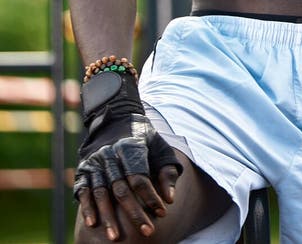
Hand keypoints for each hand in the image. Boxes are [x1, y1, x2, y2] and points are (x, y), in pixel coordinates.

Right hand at [74, 71, 182, 239]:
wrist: (115, 117)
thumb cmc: (143, 137)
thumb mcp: (159, 146)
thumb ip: (167, 170)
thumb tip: (170, 199)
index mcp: (130, 146)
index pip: (140, 177)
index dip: (151, 196)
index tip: (162, 213)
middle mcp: (110, 154)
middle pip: (121, 188)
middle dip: (134, 212)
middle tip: (146, 232)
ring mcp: (95, 162)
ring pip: (101, 192)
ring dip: (108, 216)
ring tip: (115, 237)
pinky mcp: (83, 169)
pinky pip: (84, 190)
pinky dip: (87, 207)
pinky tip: (93, 223)